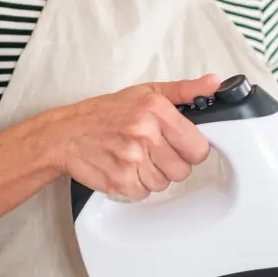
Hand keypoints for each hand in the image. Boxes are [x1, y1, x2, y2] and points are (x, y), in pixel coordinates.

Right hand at [42, 75, 218, 200]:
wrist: (64, 134)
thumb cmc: (104, 113)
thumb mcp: (145, 92)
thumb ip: (184, 90)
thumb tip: (213, 83)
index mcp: (155, 110)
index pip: (198, 147)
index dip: (191, 149)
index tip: (180, 145)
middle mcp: (144, 134)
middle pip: (183, 170)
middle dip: (171, 163)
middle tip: (152, 151)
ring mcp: (131, 159)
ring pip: (164, 183)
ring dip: (153, 175)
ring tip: (135, 158)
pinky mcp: (119, 181)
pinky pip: (144, 193)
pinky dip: (136, 185)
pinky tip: (124, 168)